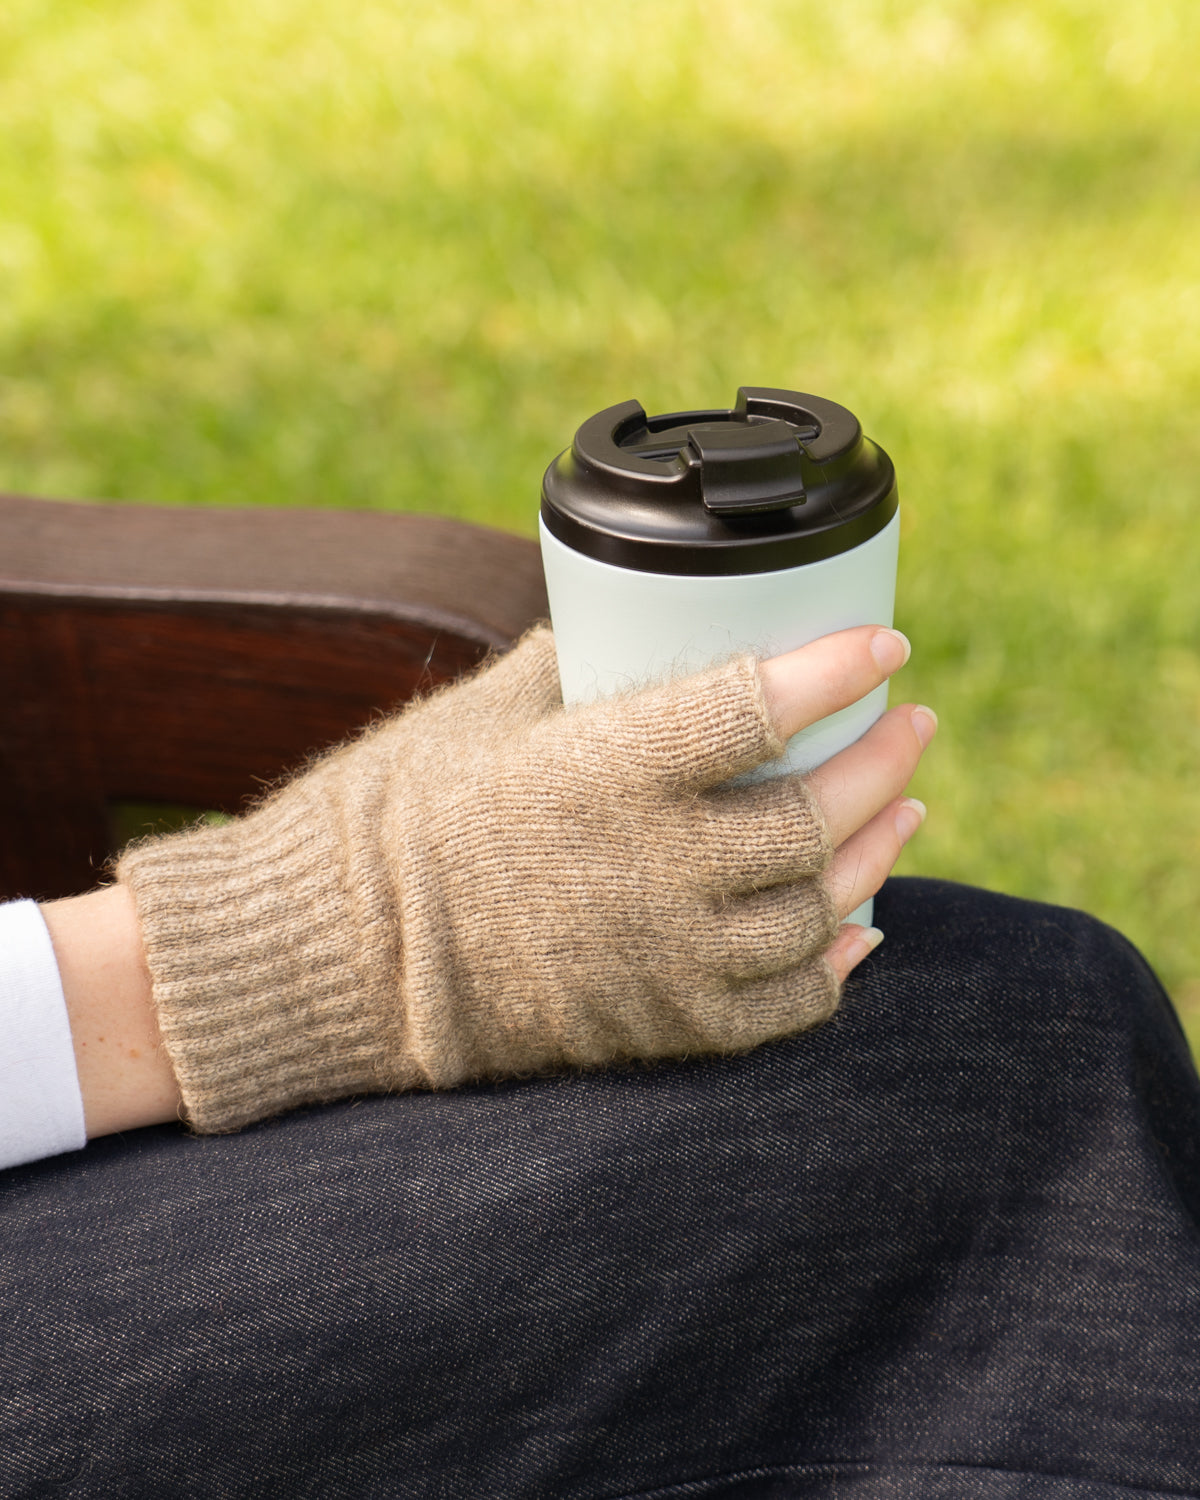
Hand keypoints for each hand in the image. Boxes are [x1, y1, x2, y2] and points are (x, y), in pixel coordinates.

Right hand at [50, 622, 934, 1144]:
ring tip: (903, 809)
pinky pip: (787, 1003)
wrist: (347, 957)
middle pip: (816, 812)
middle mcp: (652, 865)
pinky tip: (862, 927)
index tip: (885, 644)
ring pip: (819, 906)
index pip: (760, 704)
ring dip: (879, 852)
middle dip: (885, 757)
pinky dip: (837, 962)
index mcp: (605, 767)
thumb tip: (629, 623)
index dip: (841, 668)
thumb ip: (575, 665)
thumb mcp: (484, 713)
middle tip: (912, 723)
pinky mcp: (662, 1025)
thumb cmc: (403, 813)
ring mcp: (665, 956)